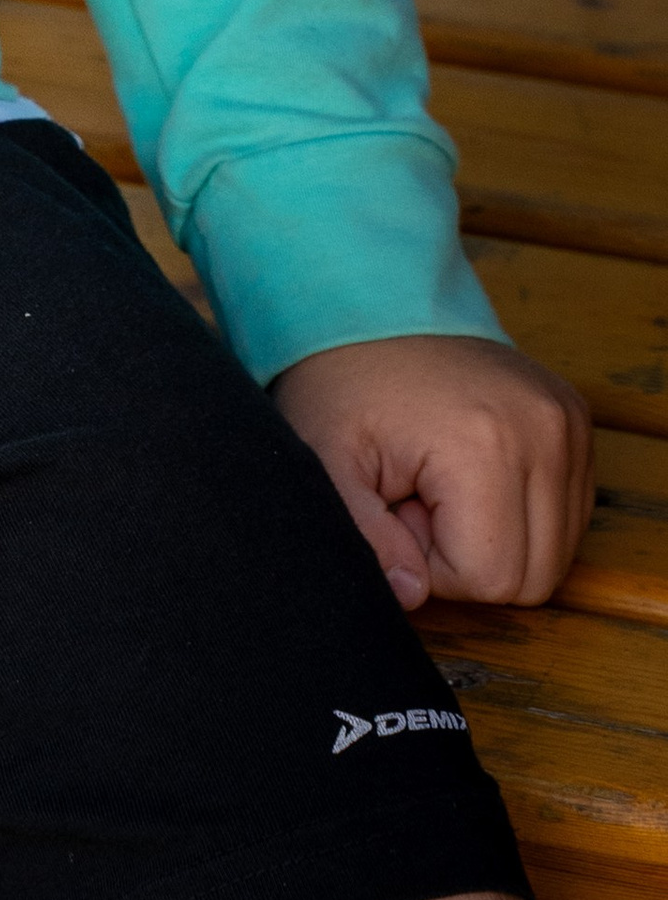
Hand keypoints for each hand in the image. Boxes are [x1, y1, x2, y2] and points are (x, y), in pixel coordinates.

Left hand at [273, 332, 591, 610]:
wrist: (369, 305)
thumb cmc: (341, 384)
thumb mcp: (326, 461)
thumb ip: (365, 539)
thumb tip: (413, 595)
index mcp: (484, 444)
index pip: (490, 580)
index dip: (434, 562)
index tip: (398, 505)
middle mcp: (544, 431)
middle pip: (535, 577)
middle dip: (469, 555)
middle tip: (418, 496)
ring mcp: (567, 422)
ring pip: (557, 552)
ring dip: (497, 535)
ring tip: (442, 480)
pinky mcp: (574, 418)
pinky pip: (567, 513)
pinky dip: (522, 511)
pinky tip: (472, 471)